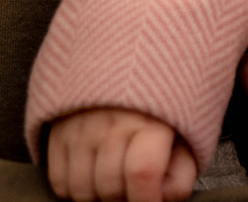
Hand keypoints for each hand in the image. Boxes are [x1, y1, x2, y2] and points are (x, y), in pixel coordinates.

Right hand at [43, 107, 195, 201]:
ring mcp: (81, 128)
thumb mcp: (189, 130)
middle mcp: (112, 123)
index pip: (142, 173)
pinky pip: (59, 182)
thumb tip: (164, 200)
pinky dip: (76, 190)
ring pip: (82, 191)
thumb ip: (182, 170)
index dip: (147, 200)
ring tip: (116, 180)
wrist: (129, 59)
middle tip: (136, 190)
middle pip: (110, 188)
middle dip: (125, 199)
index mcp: (151, 119)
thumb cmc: (163, 102)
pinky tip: (94, 176)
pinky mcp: (58, 132)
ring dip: (99, 196)